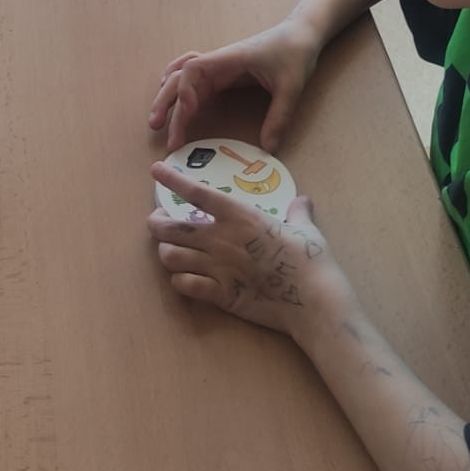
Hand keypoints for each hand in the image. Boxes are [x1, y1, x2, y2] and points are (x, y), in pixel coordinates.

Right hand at [147, 19, 320, 152]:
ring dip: (168, 95)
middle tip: (156, 127)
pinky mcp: (224, 73)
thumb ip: (279, 117)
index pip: (193, 72)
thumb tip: (267, 148)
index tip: (183, 120)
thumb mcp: (292, 87)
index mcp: (229, 60)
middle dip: (166, 101)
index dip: (182, 95)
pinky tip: (172, 98)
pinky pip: (194, 79)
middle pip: (181, 76)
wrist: (301, 34)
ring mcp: (219, 66)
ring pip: (183, 78)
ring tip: (157, 120)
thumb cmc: (295, 53)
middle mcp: (218, 62)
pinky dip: (178, 87)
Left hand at [147, 172, 350, 341]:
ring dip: (166, 253)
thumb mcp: (306, 229)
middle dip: (157, 224)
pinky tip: (186, 278)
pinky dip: (179, 281)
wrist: (313, 300)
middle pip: (169, 228)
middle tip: (159, 222)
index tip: (156, 170)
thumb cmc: (311, 260)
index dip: (172, 180)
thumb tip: (302, 201)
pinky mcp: (220, 295)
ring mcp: (217, 268)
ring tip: (171, 251)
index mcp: (240, 216)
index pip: (197, 193)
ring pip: (170, 257)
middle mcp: (221, 239)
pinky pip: (184, 285)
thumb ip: (298, 213)